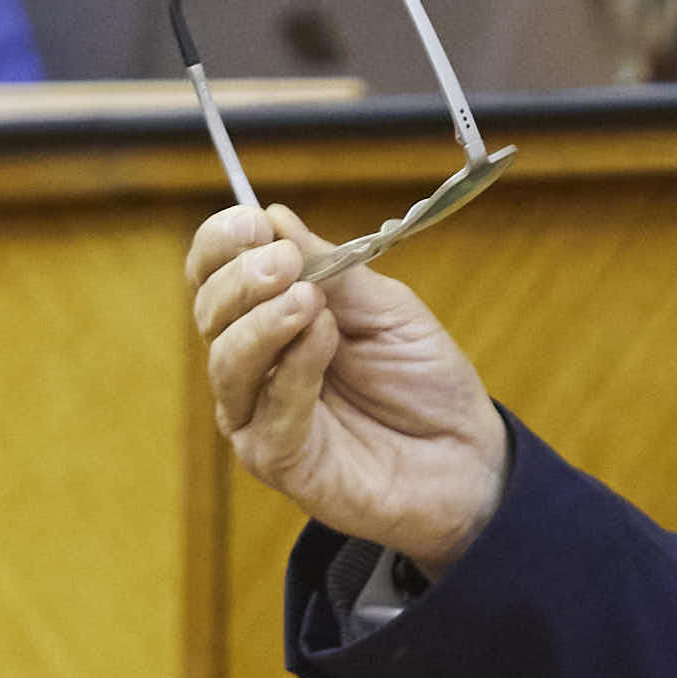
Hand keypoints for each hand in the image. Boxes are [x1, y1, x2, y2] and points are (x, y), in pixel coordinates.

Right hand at [187, 204, 510, 574]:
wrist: (466, 456)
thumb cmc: (423, 379)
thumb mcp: (387, 308)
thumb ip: (333, 267)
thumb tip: (274, 217)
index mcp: (269, 317)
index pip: (215, 274)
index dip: (221, 244)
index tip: (251, 222)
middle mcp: (252, 365)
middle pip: (210, 312)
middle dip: (242, 279)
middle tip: (285, 262)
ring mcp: (258, 415)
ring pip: (226, 361)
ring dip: (263, 323)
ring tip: (308, 299)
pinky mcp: (277, 460)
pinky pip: (267, 413)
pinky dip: (293, 371)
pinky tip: (324, 339)